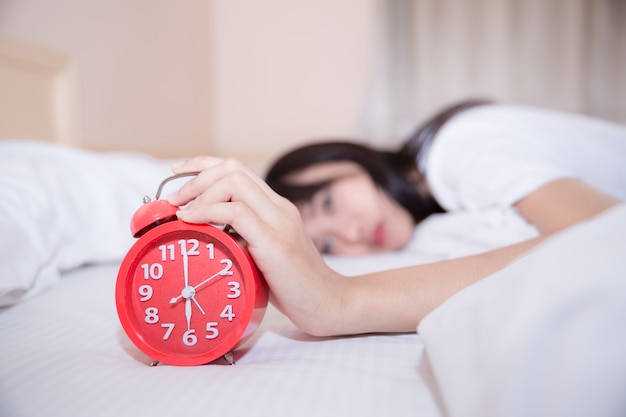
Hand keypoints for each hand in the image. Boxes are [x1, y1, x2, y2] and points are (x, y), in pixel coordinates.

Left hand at [167, 157, 345, 335]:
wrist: (329, 304)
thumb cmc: (294, 285)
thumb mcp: (264, 254)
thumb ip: (243, 238)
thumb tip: (204, 233)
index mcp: (277, 208)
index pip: (239, 169)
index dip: (205, 164)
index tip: (179, 173)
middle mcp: (279, 208)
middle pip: (234, 168)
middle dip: (196, 176)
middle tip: (174, 199)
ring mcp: (279, 224)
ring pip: (234, 182)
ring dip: (199, 193)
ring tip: (182, 213)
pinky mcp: (276, 244)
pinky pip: (237, 213)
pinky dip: (208, 212)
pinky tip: (194, 223)